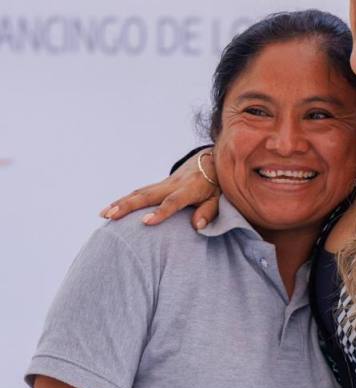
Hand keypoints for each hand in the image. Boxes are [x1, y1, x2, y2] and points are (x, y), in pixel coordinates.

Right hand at [100, 150, 219, 229]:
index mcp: (189, 189)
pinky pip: (139, 192)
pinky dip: (124, 200)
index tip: (145, 223)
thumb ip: (209, 211)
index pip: (173, 202)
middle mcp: (172, 185)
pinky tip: (110, 209)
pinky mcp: (159, 186)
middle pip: (147, 195)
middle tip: (111, 216)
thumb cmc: (216, 185)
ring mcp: (164, 184)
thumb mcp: (218, 198)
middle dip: (127, 206)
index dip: (160, 212)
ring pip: (139, 192)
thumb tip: (198, 226)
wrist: (211, 161)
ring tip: (103, 215)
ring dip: (120, 203)